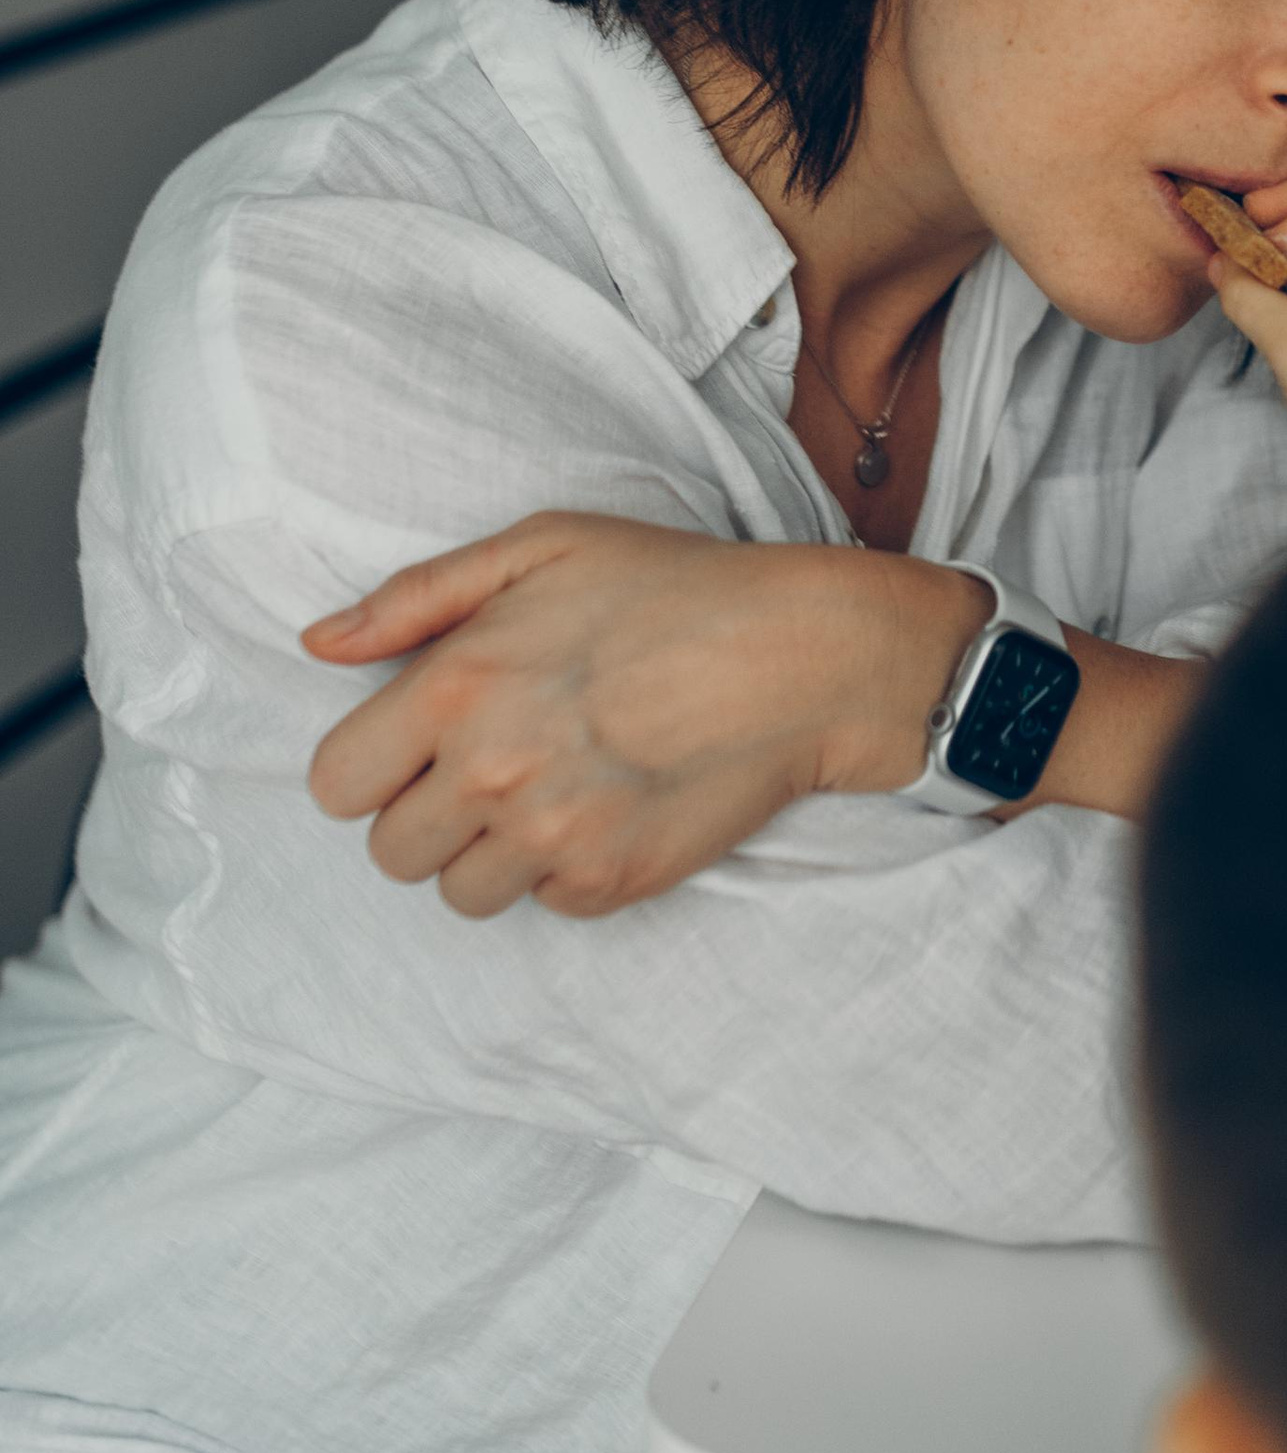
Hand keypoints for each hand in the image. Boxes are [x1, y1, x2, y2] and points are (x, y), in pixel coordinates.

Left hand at [302, 516, 986, 917]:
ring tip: (554, 790)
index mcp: (455, 687)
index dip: (371, 766)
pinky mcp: (608, 884)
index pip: (337, 784)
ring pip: (460, 893)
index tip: (419, 745)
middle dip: (430, 812)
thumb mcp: (542, 547)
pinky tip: (608, 806)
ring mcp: (550, 840)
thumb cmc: (672, 587)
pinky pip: (542, 906)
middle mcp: (490, 774)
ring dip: (491, 853)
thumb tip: (318, 644)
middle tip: (499, 764)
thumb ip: (416, 596)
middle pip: (391, 852)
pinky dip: (564, 869)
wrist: (803, 656)